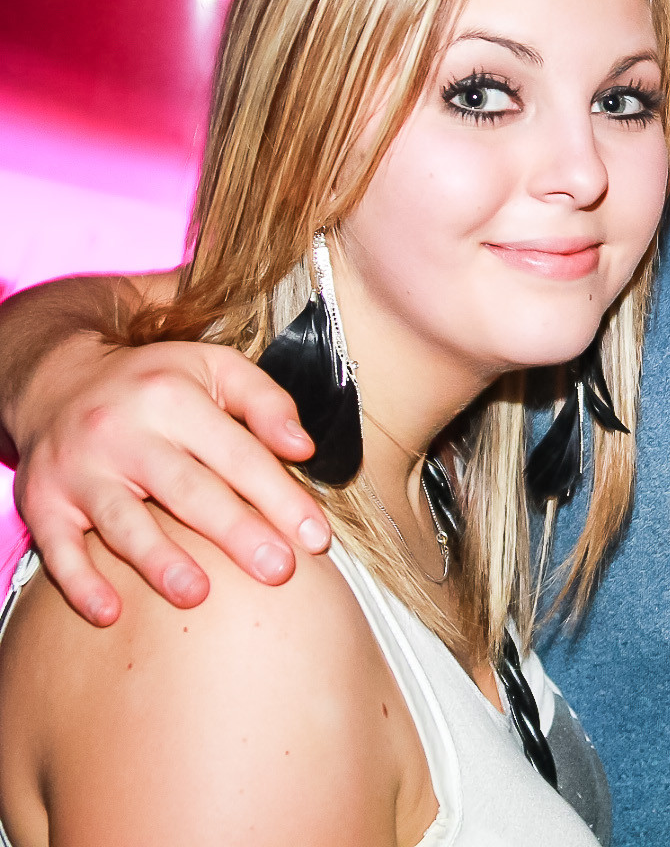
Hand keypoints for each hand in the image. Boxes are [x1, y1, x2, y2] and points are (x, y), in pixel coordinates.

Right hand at [10, 334, 328, 626]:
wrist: (57, 380)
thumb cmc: (154, 383)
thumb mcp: (215, 367)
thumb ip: (266, 403)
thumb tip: (303, 448)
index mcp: (173, 399)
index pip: (239, 455)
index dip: (281, 498)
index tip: (316, 539)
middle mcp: (123, 433)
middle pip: (187, 490)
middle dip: (236, 533)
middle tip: (278, 571)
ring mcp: (79, 470)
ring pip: (122, 522)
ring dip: (159, 561)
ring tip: (197, 594)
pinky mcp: (42, 502)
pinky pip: (58, 548)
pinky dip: (80, 584)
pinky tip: (110, 612)